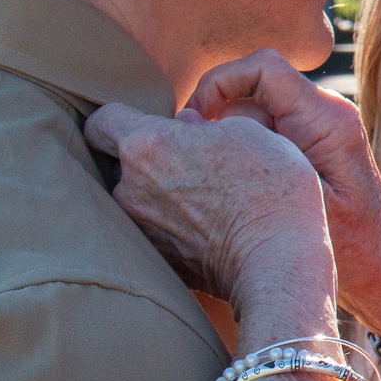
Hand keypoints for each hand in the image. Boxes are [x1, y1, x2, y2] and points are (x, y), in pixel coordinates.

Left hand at [84, 104, 336, 337]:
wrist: (279, 258)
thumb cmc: (268, 186)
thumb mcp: (246, 130)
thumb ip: (202, 122)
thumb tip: (185, 124)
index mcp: (147, 144)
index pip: (101, 122)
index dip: (118, 119)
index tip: (142, 125)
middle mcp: (130, 188)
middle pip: (118, 165)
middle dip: (143, 161)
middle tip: (184, 163)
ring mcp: (139, 229)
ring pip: (134, 202)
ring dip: (156, 196)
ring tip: (199, 200)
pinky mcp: (155, 261)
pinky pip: (153, 234)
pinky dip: (170, 228)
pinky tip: (204, 228)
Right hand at [184, 50, 380, 329]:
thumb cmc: (348, 250)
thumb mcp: (298, 206)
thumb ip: (250, 161)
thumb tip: (191, 123)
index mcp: (326, 119)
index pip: (264, 67)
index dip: (220, 82)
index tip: (194, 121)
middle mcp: (324, 114)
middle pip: (251, 93)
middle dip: (220, 124)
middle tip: (198, 164)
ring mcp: (317, 129)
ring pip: (253, 116)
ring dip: (231, 146)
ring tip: (220, 189)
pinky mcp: (309, 147)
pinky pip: (264, 136)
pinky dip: (243, 156)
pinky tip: (235, 193)